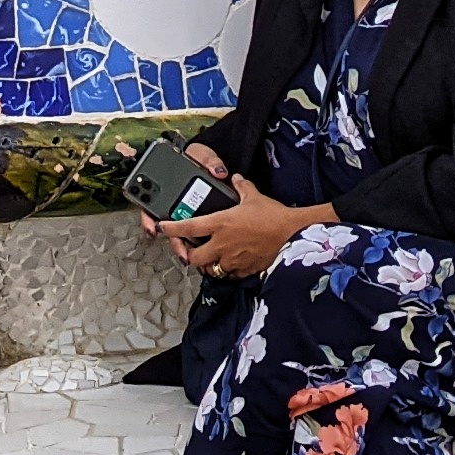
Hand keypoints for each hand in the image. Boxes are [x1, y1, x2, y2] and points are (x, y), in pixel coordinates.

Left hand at [164, 161, 327, 279]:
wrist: (293, 233)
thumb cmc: (273, 214)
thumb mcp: (254, 196)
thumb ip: (241, 187)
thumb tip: (236, 178)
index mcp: (219, 223)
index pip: (187, 228)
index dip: (170, 228)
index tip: (161, 227)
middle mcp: (222, 244)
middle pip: (193, 258)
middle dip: (188, 255)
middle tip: (189, 249)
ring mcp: (233, 260)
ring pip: (211, 270)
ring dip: (208, 265)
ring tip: (210, 258)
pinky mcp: (246, 270)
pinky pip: (230, 275)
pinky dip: (228, 271)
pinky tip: (231, 264)